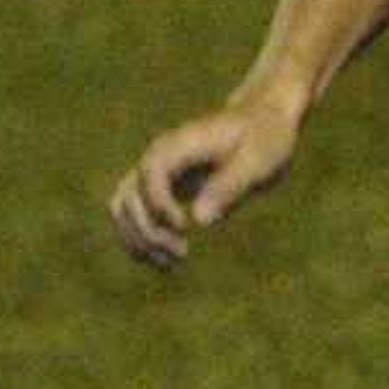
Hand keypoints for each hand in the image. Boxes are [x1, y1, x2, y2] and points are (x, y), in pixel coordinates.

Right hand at [108, 93, 304, 268]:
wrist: (263, 124)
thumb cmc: (264, 138)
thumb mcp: (257, 161)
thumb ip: (228, 187)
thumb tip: (198, 220)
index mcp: (180, 145)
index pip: (151, 174)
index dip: (159, 203)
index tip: (184, 226)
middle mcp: (158, 157)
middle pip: (129, 196)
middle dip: (148, 230)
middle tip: (182, 253)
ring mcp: (155, 173)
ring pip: (124, 209)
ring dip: (139, 240)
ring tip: (171, 264)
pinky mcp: (161, 189)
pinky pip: (136, 215)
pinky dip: (143, 239)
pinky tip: (166, 262)